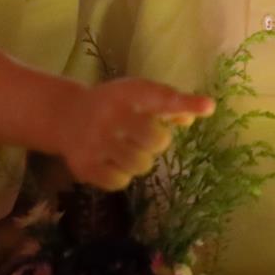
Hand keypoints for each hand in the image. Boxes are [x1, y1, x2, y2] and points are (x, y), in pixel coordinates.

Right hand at [59, 78, 213, 190]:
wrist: (66, 115)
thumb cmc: (116, 106)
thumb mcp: (140, 96)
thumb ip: (170, 103)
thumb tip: (203, 110)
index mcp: (129, 92)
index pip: (162, 97)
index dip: (185, 103)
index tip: (208, 107)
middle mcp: (110, 114)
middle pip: (157, 141)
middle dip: (156, 143)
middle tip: (141, 136)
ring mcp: (94, 141)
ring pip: (141, 165)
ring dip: (139, 161)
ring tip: (125, 149)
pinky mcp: (84, 165)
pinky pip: (119, 182)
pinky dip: (120, 176)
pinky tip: (110, 161)